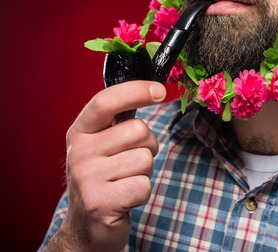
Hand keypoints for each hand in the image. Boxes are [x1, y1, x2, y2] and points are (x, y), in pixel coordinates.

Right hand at [54, 81, 165, 250]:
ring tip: (126, 182)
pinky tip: (125, 199)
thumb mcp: (104, 145)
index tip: (160, 91)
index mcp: (80, 132)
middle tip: (133, 161)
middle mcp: (79, 151)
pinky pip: (143, 185)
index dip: (135, 91)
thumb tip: (152, 89)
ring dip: (145, 172)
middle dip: (148, 146)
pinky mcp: (99, 202)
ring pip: (145, 159)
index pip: (106, 101)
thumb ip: (120, 121)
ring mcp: (86, 178)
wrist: (88, 226)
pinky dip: (142, 193)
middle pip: (138, 130)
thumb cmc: (104, 178)